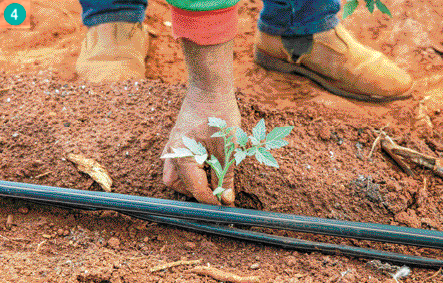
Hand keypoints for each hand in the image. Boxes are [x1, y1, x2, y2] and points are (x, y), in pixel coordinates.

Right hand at [162, 86, 240, 204]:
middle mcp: (172, 152)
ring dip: (191, 180)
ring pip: (175, 173)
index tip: (223, 204)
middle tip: (215, 191)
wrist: (210, 87)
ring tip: (212, 176)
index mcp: (182, 155)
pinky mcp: (178, 139)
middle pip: (175, 184)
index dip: (209, 199)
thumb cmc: (219, 115)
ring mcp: (173, 145)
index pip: (194, 188)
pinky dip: (191, 167)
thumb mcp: (228, 148)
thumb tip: (227, 199)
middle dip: (194, 191)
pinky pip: (178, 160)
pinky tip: (207, 162)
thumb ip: (225, 176)